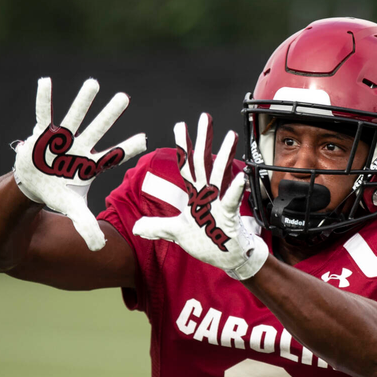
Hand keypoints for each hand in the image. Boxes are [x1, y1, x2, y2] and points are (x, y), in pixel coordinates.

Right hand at [13, 77, 146, 250]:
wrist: (33, 185)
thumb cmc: (58, 192)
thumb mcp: (74, 209)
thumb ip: (87, 226)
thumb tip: (100, 250)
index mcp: (90, 164)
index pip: (114, 155)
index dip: (129, 148)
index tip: (146, 139)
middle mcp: (79, 147)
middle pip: (98, 129)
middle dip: (110, 114)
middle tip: (125, 97)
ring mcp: (61, 139)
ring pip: (74, 116)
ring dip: (82, 101)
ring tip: (94, 83)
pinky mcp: (41, 134)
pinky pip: (43, 113)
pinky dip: (44, 99)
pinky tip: (45, 81)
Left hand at [132, 113, 268, 280]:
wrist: (228, 258)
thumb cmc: (207, 243)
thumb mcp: (177, 233)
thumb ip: (158, 227)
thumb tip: (136, 228)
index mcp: (196, 195)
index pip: (187, 166)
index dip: (183, 146)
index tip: (181, 126)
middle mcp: (208, 194)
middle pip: (203, 162)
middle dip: (204, 139)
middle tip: (205, 118)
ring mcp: (219, 204)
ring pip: (219, 175)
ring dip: (224, 156)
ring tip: (230, 136)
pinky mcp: (229, 217)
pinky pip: (231, 201)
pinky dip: (235, 189)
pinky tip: (240, 177)